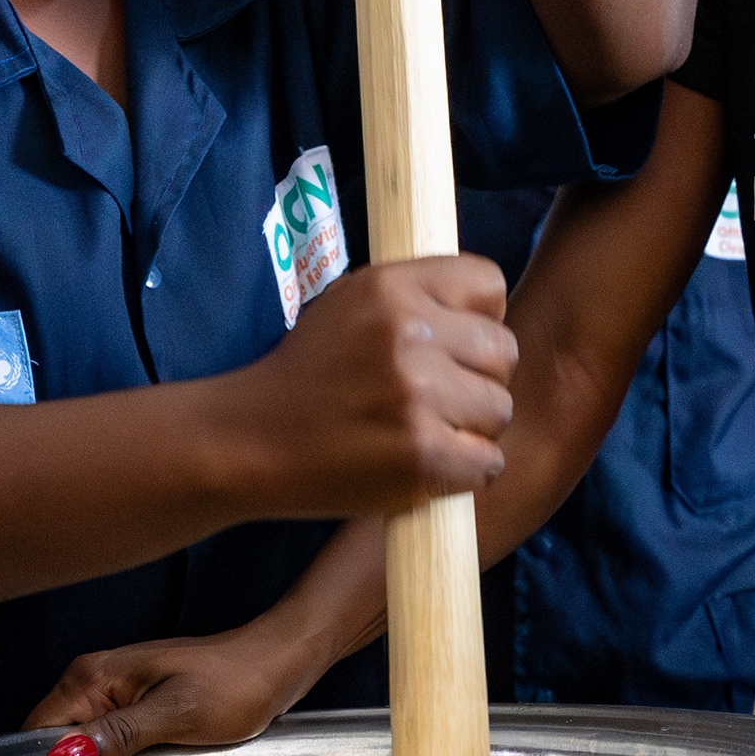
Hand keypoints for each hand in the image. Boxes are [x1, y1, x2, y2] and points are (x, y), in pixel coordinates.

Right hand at [25, 615, 341, 755]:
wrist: (277, 663)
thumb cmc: (234, 682)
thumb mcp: (176, 714)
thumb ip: (117, 736)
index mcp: (94, 676)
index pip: (37, 730)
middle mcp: (96, 679)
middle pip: (55, 738)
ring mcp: (117, 692)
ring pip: (82, 742)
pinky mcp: (137, 705)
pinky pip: (108, 740)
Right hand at [222, 254, 515, 516]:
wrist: (250, 440)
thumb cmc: (307, 375)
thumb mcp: (350, 304)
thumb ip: (415, 296)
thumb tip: (485, 309)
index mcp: (391, 288)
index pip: (489, 284)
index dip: (480, 318)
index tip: (453, 344)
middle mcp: (409, 334)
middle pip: (504, 352)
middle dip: (479, 377)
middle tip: (439, 397)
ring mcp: (417, 397)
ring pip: (499, 409)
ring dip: (473, 427)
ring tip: (427, 431)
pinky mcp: (423, 456)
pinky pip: (488, 462)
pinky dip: (465, 471)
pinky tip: (429, 464)